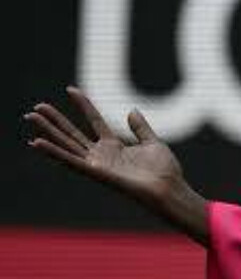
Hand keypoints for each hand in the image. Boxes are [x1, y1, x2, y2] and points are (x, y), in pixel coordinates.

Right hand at [25, 86, 209, 245]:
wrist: (170, 189)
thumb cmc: (165, 172)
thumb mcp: (153, 143)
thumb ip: (141, 128)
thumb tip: (131, 110)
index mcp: (115, 146)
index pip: (94, 120)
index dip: (83, 105)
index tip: (71, 89)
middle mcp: (103, 155)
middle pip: (73, 133)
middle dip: (55, 120)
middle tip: (37, 106)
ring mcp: (98, 165)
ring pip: (67, 145)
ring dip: (48, 132)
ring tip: (30, 117)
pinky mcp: (97, 174)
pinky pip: (71, 162)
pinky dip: (54, 153)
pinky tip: (36, 143)